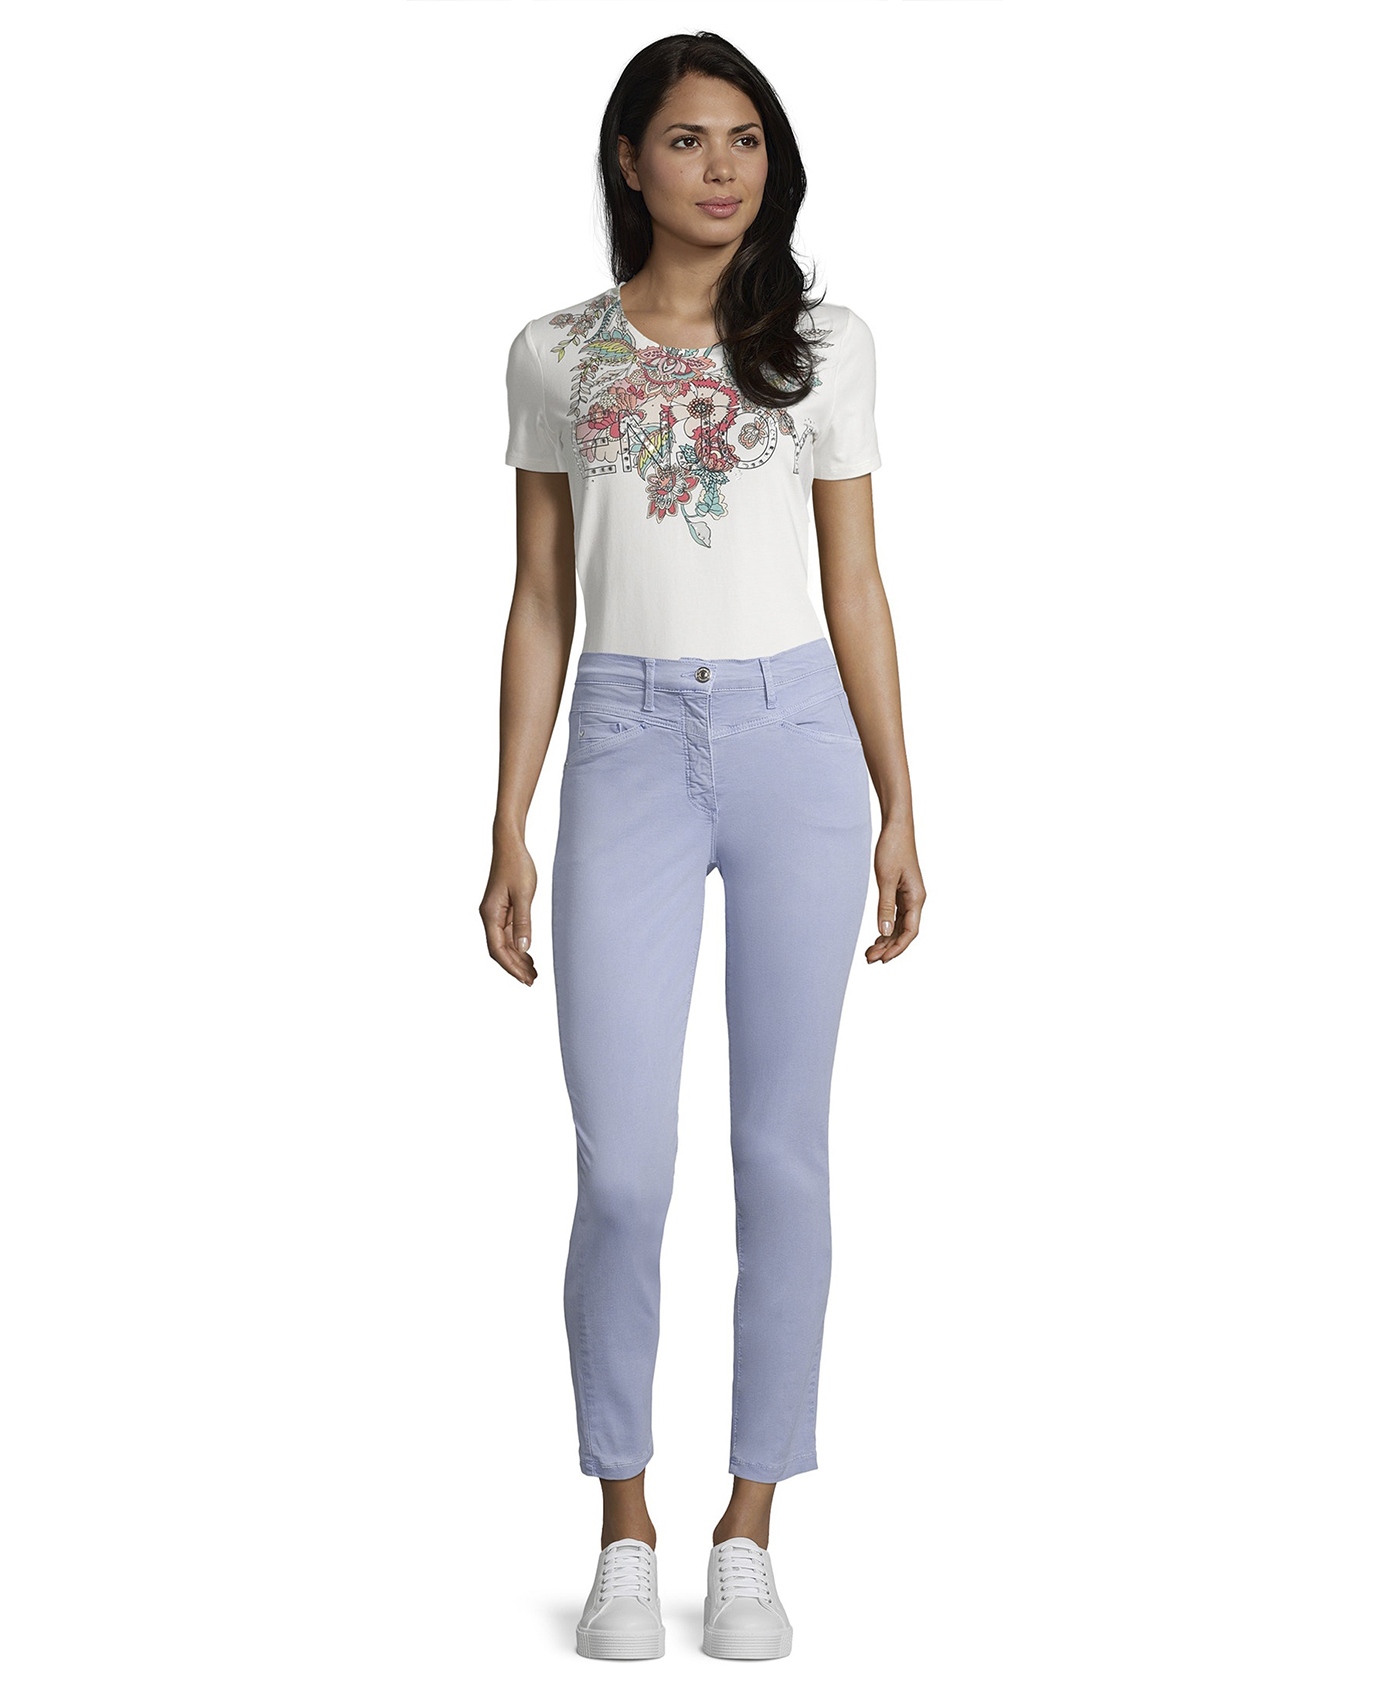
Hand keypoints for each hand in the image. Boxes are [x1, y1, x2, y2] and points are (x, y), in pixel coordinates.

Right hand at [481, 837, 537, 984]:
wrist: (510, 845)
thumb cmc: (516, 865)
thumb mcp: (524, 894)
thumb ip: (523, 922)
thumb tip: (523, 947)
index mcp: (490, 914)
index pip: (497, 949)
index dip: (511, 966)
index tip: (524, 979)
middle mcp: (489, 916)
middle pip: (499, 950)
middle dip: (514, 967)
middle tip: (532, 980)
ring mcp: (495, 913)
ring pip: (503, 943)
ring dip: (517, 958)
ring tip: (532, 972)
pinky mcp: (502, 909)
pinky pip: (508, 934)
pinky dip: (517, 946)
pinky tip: (528, 954)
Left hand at [866, 822, 924, 964]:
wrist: (896, 827)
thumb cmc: (893, 848)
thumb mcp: (886, 878)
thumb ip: (885, 906)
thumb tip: (885, 931)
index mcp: (917, 898)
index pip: (910, 931)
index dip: (897, 948)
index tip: (882, 959)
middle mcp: (915, 899)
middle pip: (905, 932)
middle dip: (889, 947)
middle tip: (869, 959)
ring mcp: (909, 896)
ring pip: (900, 926)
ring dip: (887, 940)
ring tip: (870, 952)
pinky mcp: (901, 891)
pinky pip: (896, 916)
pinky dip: (887, 928)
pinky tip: (877, 936)